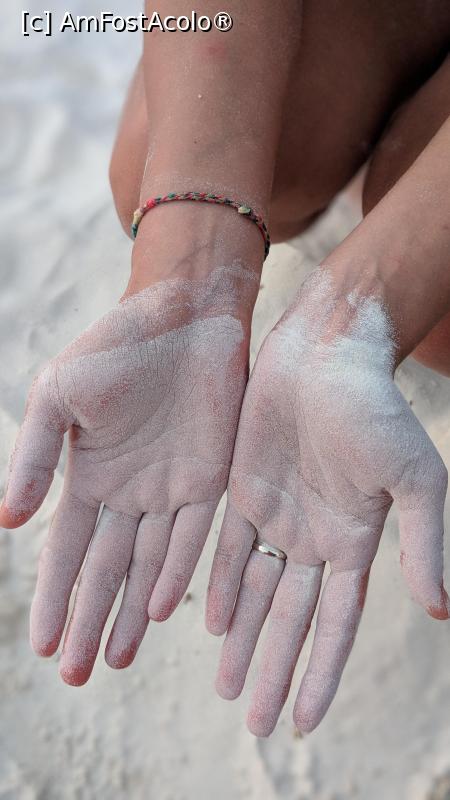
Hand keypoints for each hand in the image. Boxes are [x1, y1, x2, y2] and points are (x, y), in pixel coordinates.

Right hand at [1, 263, 256, 684]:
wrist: (185, 315)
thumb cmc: (116, 347)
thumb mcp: (59, 397)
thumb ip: (34, 459)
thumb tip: (8, 523)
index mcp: (86, 475)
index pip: (66, 552)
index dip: (55, 599)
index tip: (44, 645)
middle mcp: (126, 492)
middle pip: (104, 571)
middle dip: (89, 621)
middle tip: (78, 676)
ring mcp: (168, 489)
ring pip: (147, 566)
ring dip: (132, 612)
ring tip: (116, 658)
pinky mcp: (209, 480)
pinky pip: (192, 538)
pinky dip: (177, 574)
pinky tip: (163, 609)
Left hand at [206, 268, 448, 735]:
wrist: (327, 351)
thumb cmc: (375, 408)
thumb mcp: (413, 478)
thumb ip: (422, 542)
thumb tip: (441, 611)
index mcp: (355, 542)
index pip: (336, 625)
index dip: (320, 673)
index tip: (300, 720)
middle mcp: (315, 537)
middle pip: (291, 620)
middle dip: (273, 668)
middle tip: (252, 722)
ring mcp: (278, 514)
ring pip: (257, 592)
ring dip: (243, 638)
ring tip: (226, 685)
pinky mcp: (243, 489)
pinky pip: (226, 548)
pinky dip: (220, 585)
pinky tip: (209, 620)